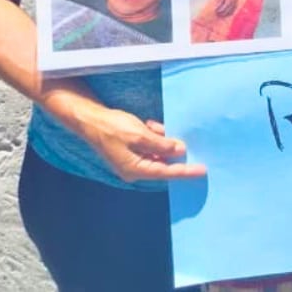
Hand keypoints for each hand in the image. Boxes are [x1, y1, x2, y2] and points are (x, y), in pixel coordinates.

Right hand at [75, 107, 206, 182]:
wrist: (90, 119)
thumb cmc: (112, 127)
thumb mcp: (140, 135)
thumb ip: (162, 144)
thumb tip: (180, 150)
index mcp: (135, 169)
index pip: (166, 172)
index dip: (185, 171)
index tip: (202, 171)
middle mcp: (134, 169)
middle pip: (162, 163)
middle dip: (172, 150)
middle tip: (184, 139)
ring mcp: (131, 161)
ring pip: (156, 152)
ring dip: (161, 139)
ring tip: (153, 126)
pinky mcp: (129, 151)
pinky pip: (148, 147)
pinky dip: (153, 136)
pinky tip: (149, 125)